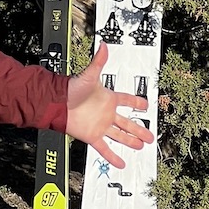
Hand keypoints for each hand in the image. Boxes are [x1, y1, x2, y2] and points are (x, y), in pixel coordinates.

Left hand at [63, 43, 154, 166]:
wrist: (58, 103)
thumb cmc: (72, 88)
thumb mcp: (89, 75)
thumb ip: (98, 62)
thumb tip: (103, 45)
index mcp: (108, 98)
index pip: (126, 100)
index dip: (136, 101)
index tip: (145, 104)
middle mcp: (106, 112)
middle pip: (127, 122)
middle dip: (139, 128)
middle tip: (150, 134)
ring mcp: (100, 125)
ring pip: (120, 135)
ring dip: (130, 141)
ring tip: (141, 146)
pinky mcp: (93, 136)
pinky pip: (105, 148)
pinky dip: (113, 157)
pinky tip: (121, 162)